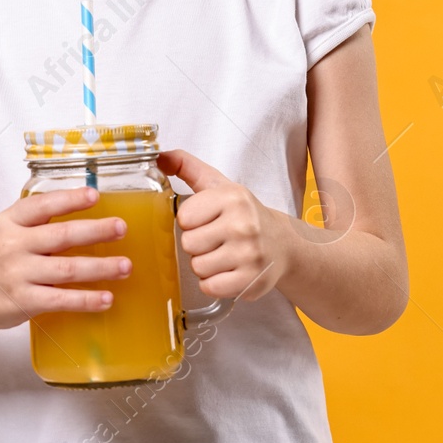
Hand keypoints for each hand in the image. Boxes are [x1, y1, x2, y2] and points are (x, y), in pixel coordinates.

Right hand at [0, 187, 132, 329]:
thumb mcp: (8, 230)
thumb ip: (38, 222)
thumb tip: (89, 214)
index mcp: (10, 221)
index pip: (43, 205)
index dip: (70, 199)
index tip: (95, 195)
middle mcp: (13, 245)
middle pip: (61, 235)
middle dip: (95, 231)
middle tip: (121, 228)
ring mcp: (18, 274)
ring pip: (67, 269)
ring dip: (100, 267)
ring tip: (125, 266)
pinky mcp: (23, 302)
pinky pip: (61, 300)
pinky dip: (86, 299)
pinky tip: (106, 298)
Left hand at [157, 149, 288, 302]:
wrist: (283, 244)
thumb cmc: (243, 214)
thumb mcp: (218, 185)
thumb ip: (187, 167)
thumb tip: (159, 155)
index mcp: (232, 197)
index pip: (185, 217)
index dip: (191, 222)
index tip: (206, 220)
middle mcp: (243, 223)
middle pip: (189, 244)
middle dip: (197, 245)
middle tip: (215, 240)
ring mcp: (249, 253)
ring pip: (198, 267)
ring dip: (205, 265)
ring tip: (222, 255)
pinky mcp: (251, 279)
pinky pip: (210, 287)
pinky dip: (214, 283)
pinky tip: (228, 271)